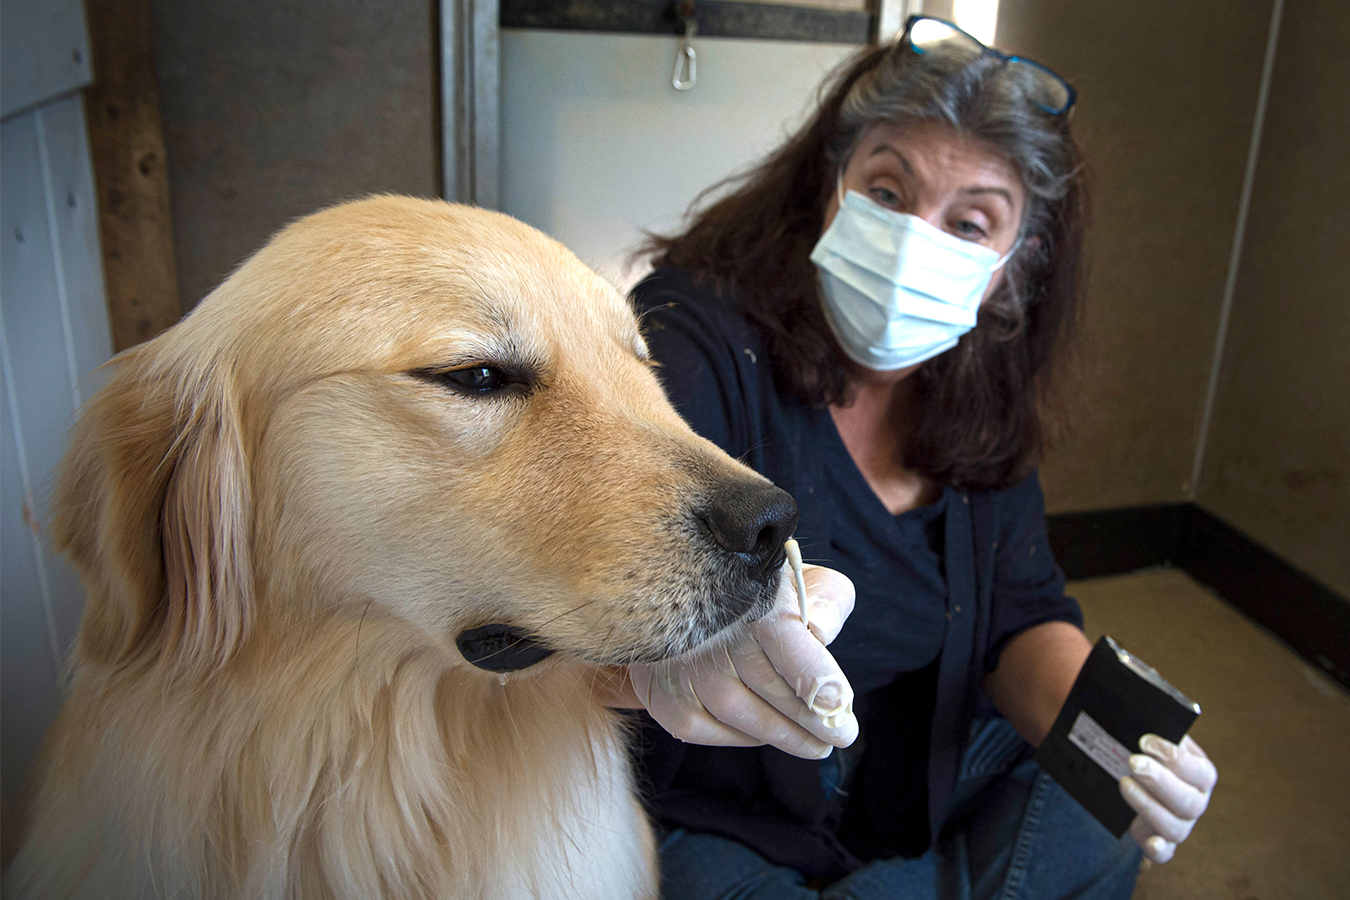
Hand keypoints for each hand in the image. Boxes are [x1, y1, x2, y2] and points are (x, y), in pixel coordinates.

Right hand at [626, 563, 858, 758]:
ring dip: (783, 736)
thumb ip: (826, 599)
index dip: (817, 679)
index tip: (839, 705)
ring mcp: (682, 666)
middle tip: (841, 735)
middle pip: (772, 691)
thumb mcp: (799, 576)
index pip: (790, 647)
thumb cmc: (757, 589)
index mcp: (755, 599)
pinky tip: (764, 733)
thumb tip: (822, 633)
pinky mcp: (661, 693)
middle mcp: (713, 633)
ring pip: (740, 716)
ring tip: (814, 744)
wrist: (680, 586)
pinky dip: (740, 737)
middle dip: (812, 720)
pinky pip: (705, 730)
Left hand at [1120, 733, 1216, 862]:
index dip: (1175, 757)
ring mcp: (1180, 825)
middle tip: (1133, 761)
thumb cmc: (1144, 747)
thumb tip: (1137, 709)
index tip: (1146, 741)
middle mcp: (1195, 802)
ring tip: (1123, 782)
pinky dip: (1158, 849)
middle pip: (1188, 801)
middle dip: (1159, 780)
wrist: (1129, 770)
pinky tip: (1150, 841)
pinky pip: (1164, 853)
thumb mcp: (1151, 733)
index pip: (1200, 771)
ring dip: (1147, 805)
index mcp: (1201, 774)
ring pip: (1174, 826)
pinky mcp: (1158, 841)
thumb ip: (1151, 722)